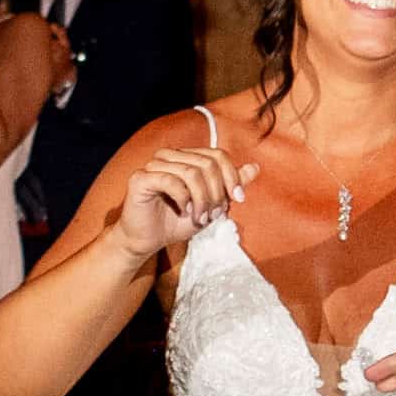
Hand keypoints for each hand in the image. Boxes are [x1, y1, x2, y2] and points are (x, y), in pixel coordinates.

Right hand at [110, 142, 243, 276]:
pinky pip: (170, 181)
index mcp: (186, 157)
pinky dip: (184, 199)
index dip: (232, 176)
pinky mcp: (140, 178)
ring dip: (202, 199)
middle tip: (214, 215)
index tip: (239, 199)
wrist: (147, 240)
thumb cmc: (176, 222)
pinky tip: (184, 212)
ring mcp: (154, 164)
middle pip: (207, 163)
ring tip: (201, 217)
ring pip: (191, 172)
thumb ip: (230, 185)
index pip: (218, 155)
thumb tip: (255, 167)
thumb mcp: (211, 205)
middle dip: (217, 192)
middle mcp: (170, 156)